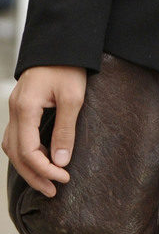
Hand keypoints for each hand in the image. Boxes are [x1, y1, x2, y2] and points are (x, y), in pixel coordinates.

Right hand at [3, 66, 87, 195]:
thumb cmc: (68, 66)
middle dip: (34, 175)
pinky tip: (38, 160)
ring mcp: (14, 107)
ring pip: (11, 146)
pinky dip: (24, 153)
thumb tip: (60, 162)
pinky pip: (15, 136)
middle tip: (52, 191)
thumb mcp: (72, 97)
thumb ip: (65, 130)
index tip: (63, 179)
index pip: (28, 151)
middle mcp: (14, 110)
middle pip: (16, 153)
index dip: (44, 169)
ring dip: (27, 166)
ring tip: (46, 181)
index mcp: (25, 108)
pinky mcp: (20, 105)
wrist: (61, 41)